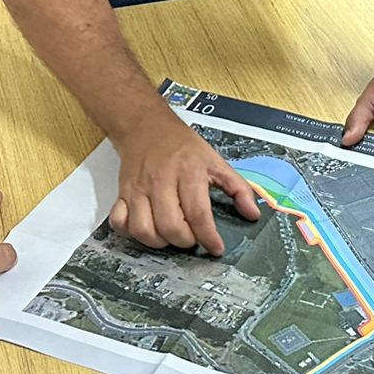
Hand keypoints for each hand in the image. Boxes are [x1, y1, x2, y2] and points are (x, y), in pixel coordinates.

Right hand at [110, 116, 260, 256]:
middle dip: (186, 242)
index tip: (216, 247)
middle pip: (170, 227)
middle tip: (193, 238)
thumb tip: (252, 213)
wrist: (145, 125)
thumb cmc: (181, 144)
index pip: (198, 213)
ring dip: (160, 242)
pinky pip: (120, 223)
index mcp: (188, 172)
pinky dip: (131, 233)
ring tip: (172, 236)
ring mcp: (138, 188)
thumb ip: (237, 187)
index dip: (208, 237)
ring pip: (144, 230)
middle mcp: (161, 181)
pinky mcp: (122, 193)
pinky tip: (146, 229)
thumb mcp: (215, 160)